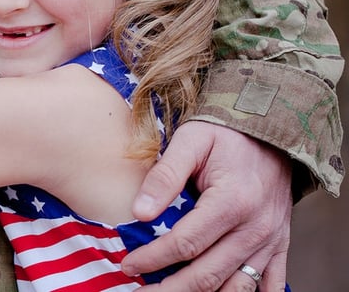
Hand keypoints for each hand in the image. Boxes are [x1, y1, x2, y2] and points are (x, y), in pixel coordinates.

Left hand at [121, 121, 291, 290]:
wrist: (272, 130)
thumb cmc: (225, 133)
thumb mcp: (191, 140)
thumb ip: (164, 176)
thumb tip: (139, 213)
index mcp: (232, 202)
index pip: (185, 244)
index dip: (153, 259)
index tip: (127, 265)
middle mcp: (255, 228)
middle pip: (208, 275)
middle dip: (169, 289)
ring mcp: (271, 240)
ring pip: (236, 287)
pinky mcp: (280, 244)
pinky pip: (268, 284)